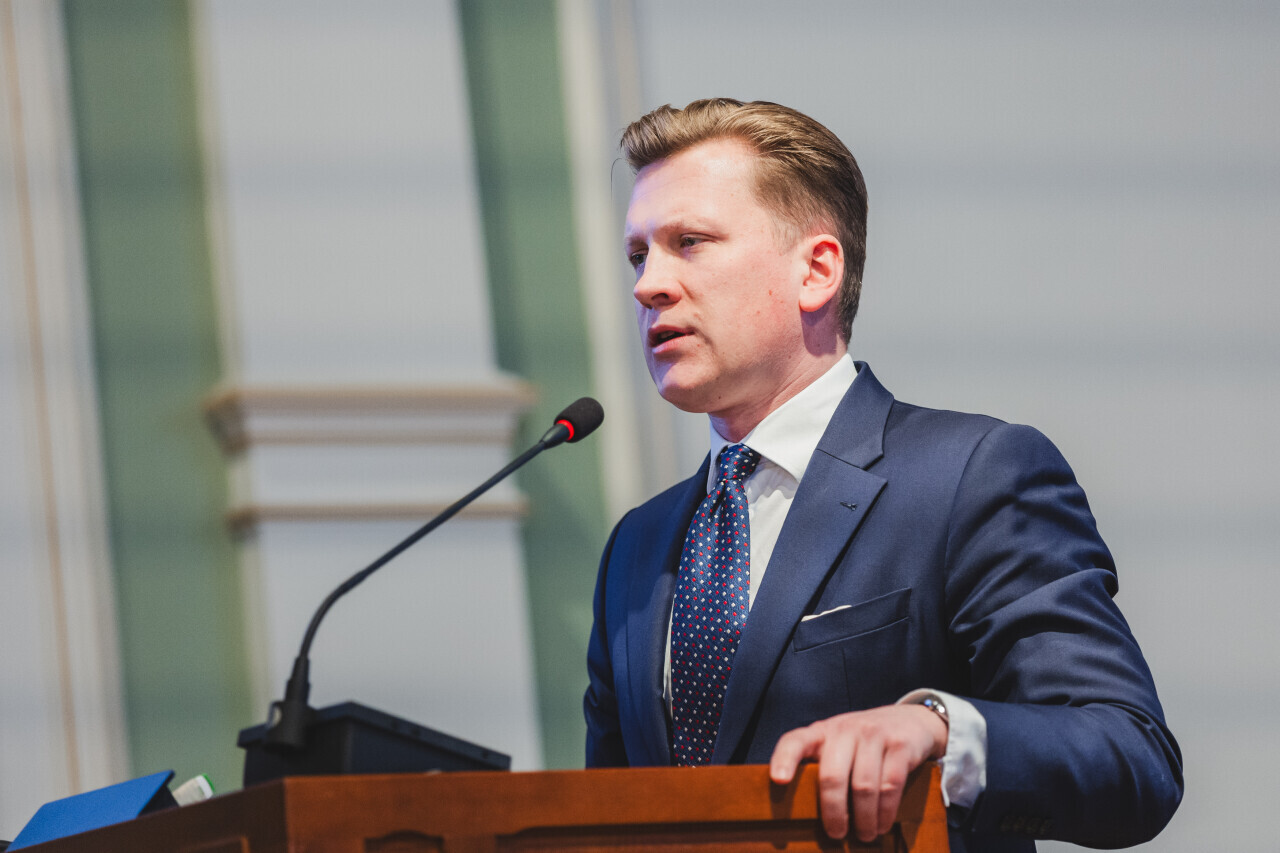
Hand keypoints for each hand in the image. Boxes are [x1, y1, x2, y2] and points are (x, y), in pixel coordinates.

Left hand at [769, 704, 946, 841]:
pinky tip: (882, 824)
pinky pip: (890, 785)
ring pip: (863, 786)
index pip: (795, 741)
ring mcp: (874, 734)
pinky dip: (885, 811)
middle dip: (833, 811)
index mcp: (822, 732)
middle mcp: (845, 729)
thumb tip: (804, 814)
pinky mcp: (900, 745)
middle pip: (832, 776)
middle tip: (836, 834)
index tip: (778, 780)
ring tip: (865, 835)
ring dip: (863, 818)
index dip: (784, 759)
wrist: (911, 720)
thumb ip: (822, 767)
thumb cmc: (864, 743)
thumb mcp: (838, 745)